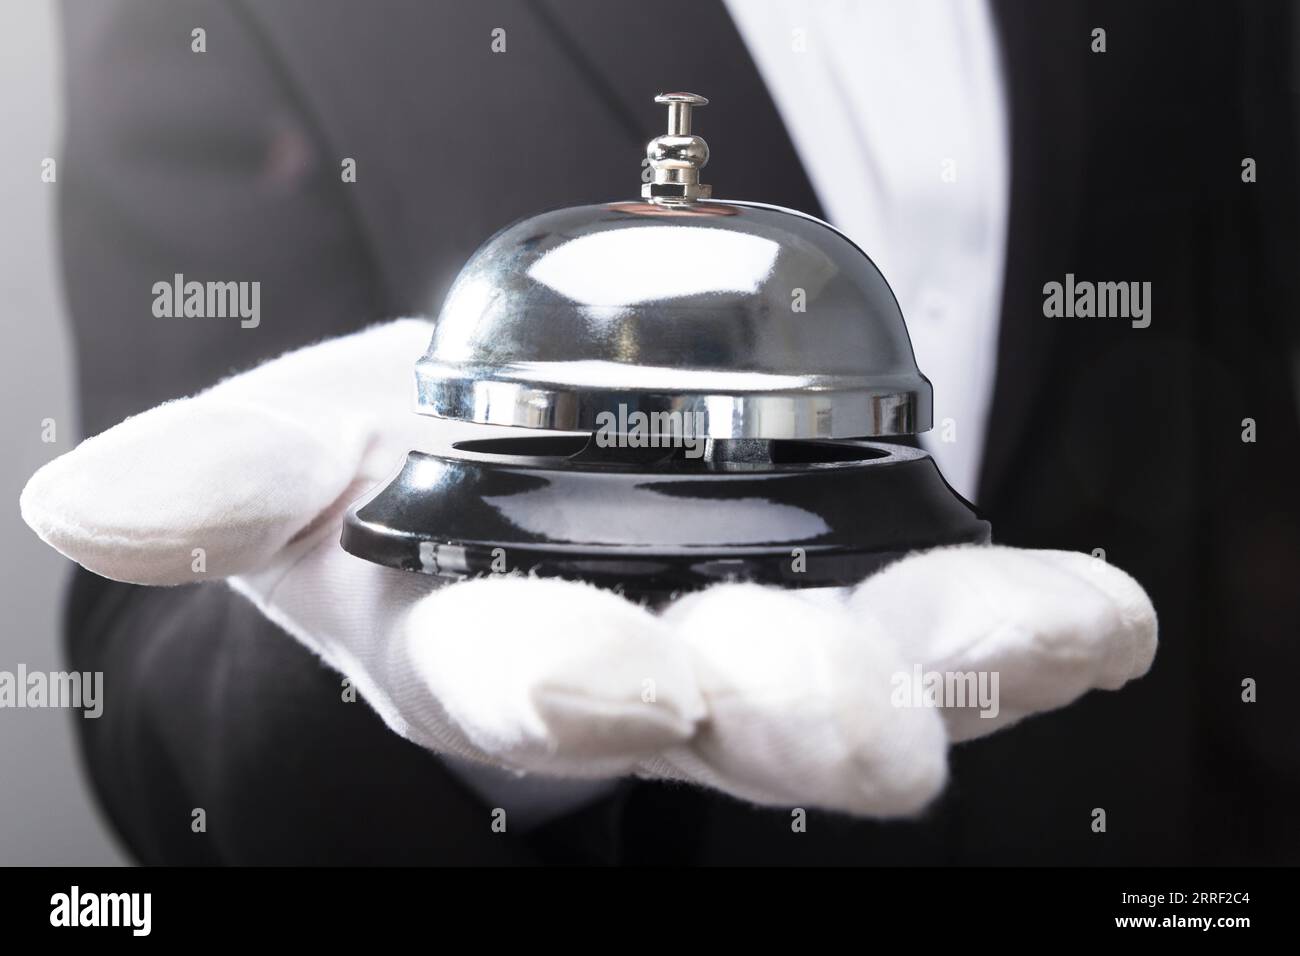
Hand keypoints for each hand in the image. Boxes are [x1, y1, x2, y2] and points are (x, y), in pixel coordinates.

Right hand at [21, 321, 1156, 816]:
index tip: (582, 680)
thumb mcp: (314, 449)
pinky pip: (961, 622)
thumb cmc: (410, 468)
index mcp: (505, 643)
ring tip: (1046, 644)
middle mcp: (654, 667)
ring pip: (870, 675)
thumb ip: (232, 474)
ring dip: (950, 674)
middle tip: (852, 734)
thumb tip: (85, 501)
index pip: (525, 681)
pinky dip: (1030, 626)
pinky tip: (1096, 619)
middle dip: (781, 713)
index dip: (549, 684)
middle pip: (724, 704)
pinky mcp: (873, 594)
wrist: (522, 457)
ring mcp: (777, 638)